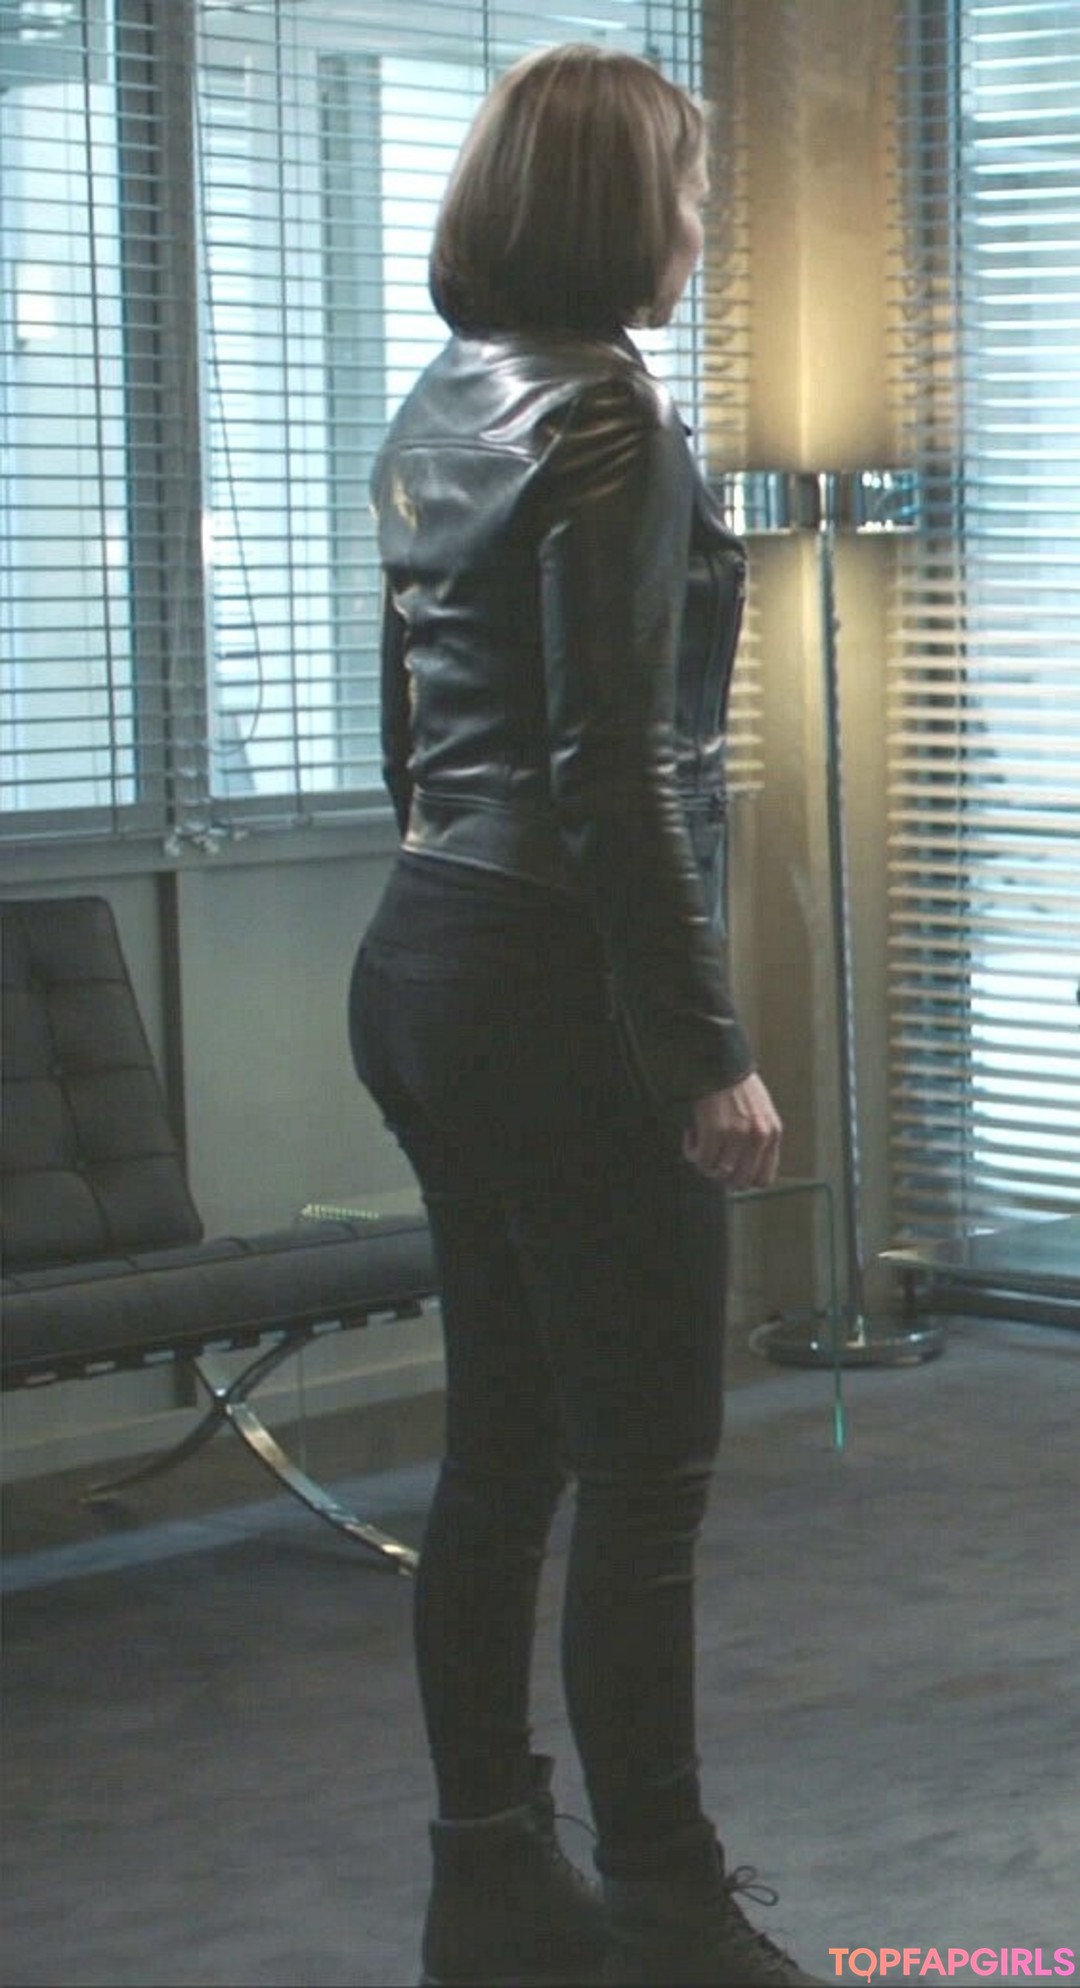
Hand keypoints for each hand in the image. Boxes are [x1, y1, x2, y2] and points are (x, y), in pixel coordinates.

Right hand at [682, 1074, 782, 1188]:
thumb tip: (740, 1170)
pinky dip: (691, 1151)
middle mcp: (759, 1137)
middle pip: (739, 1181)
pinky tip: (690, 1134)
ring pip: (716, 1172)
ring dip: (703, 1162)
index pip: (763, 1179)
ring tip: (699, 1142)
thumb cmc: (733, 1083)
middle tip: (709, 1158)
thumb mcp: (758, 1110)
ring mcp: (738, 1135)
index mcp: (772, 1132)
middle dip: (721, 1176)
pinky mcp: (716, 1130)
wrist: (717, 1058)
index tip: (728, 1170)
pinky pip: (700, 1159)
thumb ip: (757, 1137)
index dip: (743, 1180)